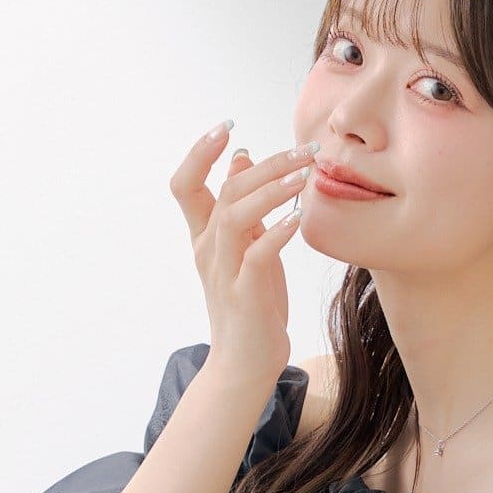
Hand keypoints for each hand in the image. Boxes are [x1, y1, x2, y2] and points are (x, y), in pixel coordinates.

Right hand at [169, 126, 314, 381]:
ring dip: (273, 189)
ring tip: (306, 174)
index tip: (226, 127)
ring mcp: (224, 272)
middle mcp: (208, 250)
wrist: (243, 365)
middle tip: (305, 149)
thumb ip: (241, 207)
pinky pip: (257, 254)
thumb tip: (243, 157)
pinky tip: (298, 217)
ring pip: (236, 215)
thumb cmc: (250, 305)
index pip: (186, 184)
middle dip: (267, 163)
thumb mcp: (246, 250)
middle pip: (226, 191)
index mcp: (204, 237)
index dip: (199, 152)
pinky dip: (277, 231)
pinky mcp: (246, 294)